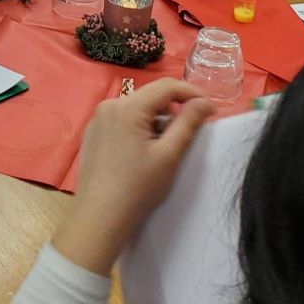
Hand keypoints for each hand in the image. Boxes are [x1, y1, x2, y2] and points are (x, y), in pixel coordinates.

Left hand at [53, 79, 213, 275]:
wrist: (100, 216)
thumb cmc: (138, 187)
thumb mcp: (169, 155)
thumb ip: (188, 124)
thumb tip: (204, 102)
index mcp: (127, 106)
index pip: (166, 86)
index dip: (191, 93)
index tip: (210, 109)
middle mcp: (108, 105)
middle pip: (150, 97)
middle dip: (173, 110)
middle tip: (191, 131)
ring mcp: (97, 120)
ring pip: (136, 109)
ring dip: (156, 121)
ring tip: (167, 147)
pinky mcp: (93, 134)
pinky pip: (122, 121)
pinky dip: (139, 128)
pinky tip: (145, 152)